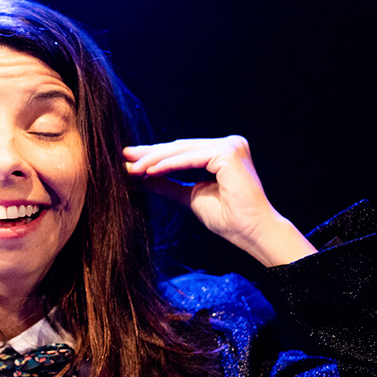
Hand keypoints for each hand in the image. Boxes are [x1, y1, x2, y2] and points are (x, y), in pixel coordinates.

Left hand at [123, 137, 315, 266]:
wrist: (252, 232)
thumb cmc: (228, 219)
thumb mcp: (189, 197)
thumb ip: (167, 184)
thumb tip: (139, 178)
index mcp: (222, 152)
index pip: (181, 152)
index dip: (154, 156)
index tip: (129, 161)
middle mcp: (229, 144)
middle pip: (180, 148)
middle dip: (149, 154)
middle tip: (124, 158)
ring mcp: (230, 146)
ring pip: (182, 151)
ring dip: (154, 160)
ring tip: (132, 169)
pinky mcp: (228, 152)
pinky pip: (191, 158)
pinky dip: (169, 164)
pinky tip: (149, 170)